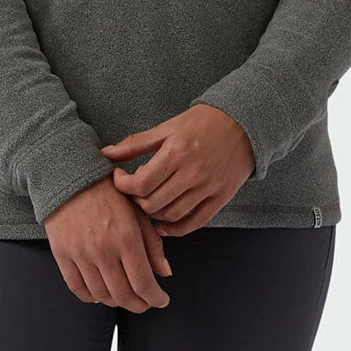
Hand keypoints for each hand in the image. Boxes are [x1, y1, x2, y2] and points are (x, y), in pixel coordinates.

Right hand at [43, 173, 173, 311]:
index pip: (143, 283)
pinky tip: (101, 292)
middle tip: (145, 302)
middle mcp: (103, 248)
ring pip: (101, 295)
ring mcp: (80, 253)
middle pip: (123, 295)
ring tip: (125, 296)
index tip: (161, 300)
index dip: (155, 298)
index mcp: (126, 236)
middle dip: (139, 304)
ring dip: (116, 302)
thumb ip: (152, 243)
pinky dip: (91, 297)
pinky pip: (78, 288)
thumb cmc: (109, 190)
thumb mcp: (137, 210)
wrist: (72, 174)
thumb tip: (165, 273)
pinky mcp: (62, 254)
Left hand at [99, 104, 254, 236]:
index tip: (120, 178)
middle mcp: (192, 172)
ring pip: (171, 215)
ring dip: (153, 214)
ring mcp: (208, 187)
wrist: (243, 122)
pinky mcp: (220, 198)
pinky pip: (194, 223)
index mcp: (177, 151)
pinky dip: (175, 229)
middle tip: (133, 191)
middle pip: (153, 203)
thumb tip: (106, 153)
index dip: (124, 186)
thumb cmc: (202, 122)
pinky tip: (163, 225)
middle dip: (136, 200)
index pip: (141, 183)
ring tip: (147, 202)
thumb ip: (136, 143)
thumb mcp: (168, 127)